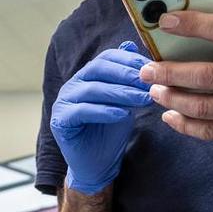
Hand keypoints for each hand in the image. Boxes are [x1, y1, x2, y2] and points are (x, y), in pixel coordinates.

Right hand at [51, 42, 152, 194]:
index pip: (106, 58)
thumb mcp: (125, 102)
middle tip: (148, 83)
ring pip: (91, 90)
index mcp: (86, 77)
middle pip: (97, 70)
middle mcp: (72, 86)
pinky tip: (122, 114)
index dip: (129, 61)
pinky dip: (103, 111)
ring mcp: (63, 103)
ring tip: (142, 99)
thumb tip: (132, 47)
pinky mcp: (60, 121)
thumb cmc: (110, 133)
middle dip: (125, 75)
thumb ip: (127, 79)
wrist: (97, 165)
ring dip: (120, 93)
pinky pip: (82, 111)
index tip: (152, 68)